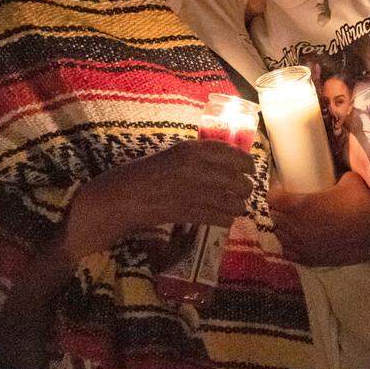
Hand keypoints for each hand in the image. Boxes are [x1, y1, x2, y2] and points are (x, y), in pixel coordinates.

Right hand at [64, 140, 255, 262]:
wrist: (119, 198)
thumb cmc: (140, 173)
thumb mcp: (170, 154)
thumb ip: (195, 156)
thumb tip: (221, 161)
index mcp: (190, 150)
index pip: (231, 153)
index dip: (246, 162)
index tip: (250, 167)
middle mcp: (196, 169)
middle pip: (238, 178)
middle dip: (245, 185)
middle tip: (244, 189)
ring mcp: (193, 192)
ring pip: (233, 200)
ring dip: (239, 204)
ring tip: (237, 205)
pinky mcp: (189, 214)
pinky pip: (220, 217)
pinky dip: (226, 218)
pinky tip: (224, 217)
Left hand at [268, 172, 369, 265]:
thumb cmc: (362, 203)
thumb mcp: (348, 179)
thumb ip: (332, 175)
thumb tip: (330, 172)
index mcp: (300, 205)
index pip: (272, 198)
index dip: (274, 192)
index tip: (281, 188)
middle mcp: (296, 226)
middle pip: (274, 216)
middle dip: (278, 208)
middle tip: (287, 202)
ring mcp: (302, 245)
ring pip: (280, 235)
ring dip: (283, 226)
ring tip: (292, 220)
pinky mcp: (312, 259)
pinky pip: (290, 252)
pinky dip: (290, 244)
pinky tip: (298, 238)